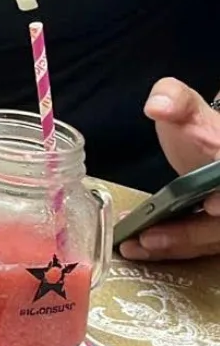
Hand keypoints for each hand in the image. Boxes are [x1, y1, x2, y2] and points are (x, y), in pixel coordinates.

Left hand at [119, 78, 219, 261]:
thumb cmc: (198, 127)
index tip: (211, 207)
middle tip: (149, 237)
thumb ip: (173, 97)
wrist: (208, 149)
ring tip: (134, 245)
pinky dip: (174, 247)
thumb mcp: (185, 105)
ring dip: (177, 246)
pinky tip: (140, 246)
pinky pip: (203, 245)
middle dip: (192, 234)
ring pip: (214, 239)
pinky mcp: (219, 230)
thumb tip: (158, 106)